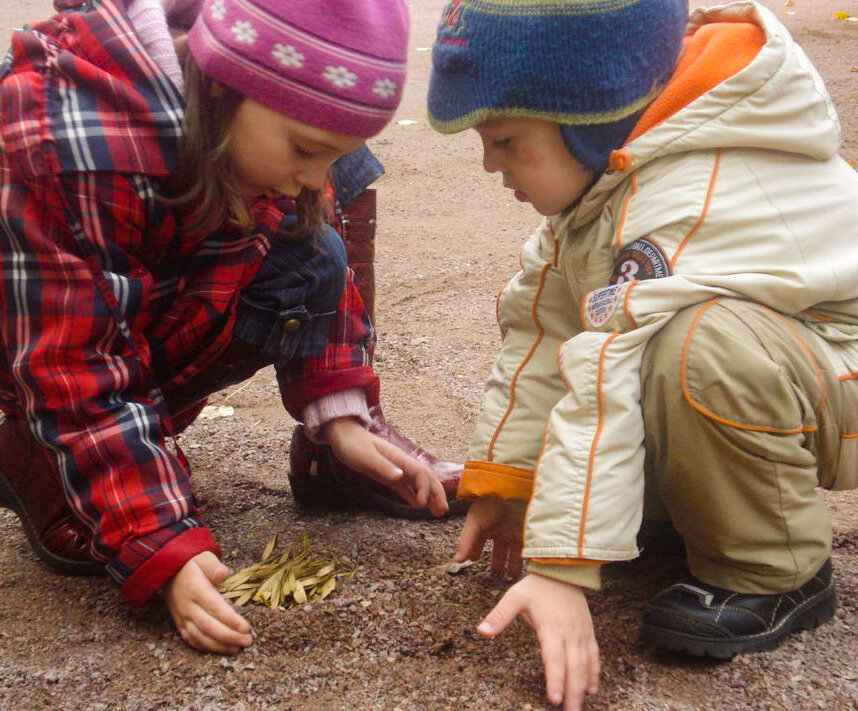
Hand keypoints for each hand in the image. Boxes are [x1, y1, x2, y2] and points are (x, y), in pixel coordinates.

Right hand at [164, 551, 252, 653]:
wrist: (169, 571)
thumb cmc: (192, 564)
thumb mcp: (203, 558)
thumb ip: (214, 566)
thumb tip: (224, 575)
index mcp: (196, 590)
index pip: (214, 608)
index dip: (230, 620)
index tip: (246, 628)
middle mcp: (188, 607)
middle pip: (209, 627)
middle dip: (229, 637)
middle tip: (247, 641)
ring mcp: (182, 617)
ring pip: (200, 637)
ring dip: (219, 646)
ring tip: (237, 648)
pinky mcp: (179, 624)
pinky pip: (191, 640)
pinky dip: (205, 648)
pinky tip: (220, 649)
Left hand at [324, 417, 447, 516]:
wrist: (343, 435)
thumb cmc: (352, 444)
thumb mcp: (365, 456)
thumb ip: (383, 466)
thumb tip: (401, 476)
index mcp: (398, 458)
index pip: (420, 473)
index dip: (424, 488)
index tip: (421, 504)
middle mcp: (401, 463)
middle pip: (426, 477)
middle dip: (436, 493)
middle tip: (442, 511)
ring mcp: (396, 469)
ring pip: (418, 483)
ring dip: (429, 496)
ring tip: (437, 512)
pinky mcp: (388, 474)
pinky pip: (405, 486)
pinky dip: (414, 496)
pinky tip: (418, 505)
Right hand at [454, 497, 525, 577]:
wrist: (513, 492)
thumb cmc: (491, 504)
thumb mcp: (474, 522)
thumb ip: (465, 542)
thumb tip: (456, 561)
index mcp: (485, 526)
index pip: (478, 542)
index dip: (475, 552)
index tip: (473, 561)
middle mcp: (499, 530)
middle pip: (498, 550)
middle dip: (496, 561)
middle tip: (495, 573)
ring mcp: (513, 533)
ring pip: (512, 553)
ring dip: (511, 565)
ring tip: (510, 576)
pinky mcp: (525, 535)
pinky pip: (525, 551)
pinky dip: (523, 561)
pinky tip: (522, 571)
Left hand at [477, 574, 599, 710]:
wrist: (563, 569)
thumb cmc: (537, 585)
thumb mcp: (514, 597)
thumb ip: (499, 616)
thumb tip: (481, 631)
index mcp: (551, 627)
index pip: (554, 659)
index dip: (555, 680)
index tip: (554, 699)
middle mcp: (569, 633)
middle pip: (573, 668)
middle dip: (571, 693)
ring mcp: (581, 633)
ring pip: (585, 665)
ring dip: (582, 687)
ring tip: (579, 706)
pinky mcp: (588, 631)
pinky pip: (594, 655)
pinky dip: (594, 672)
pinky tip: (591, 689)